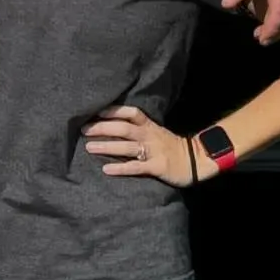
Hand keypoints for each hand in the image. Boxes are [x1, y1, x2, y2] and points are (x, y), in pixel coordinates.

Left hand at [84, 106, 218, 188]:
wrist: (196, 160)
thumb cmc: (170, 146)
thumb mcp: (155, 132)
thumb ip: (138, 129)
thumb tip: (112, 126)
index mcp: (149, 125)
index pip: (131, 113)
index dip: (114, 110)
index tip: (96, 110)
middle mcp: (149, 136)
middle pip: (123, 128)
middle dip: (103, 128)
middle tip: (84, 129)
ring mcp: (154, 151)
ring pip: (127, 147)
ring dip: (107, 146)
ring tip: (89, 147)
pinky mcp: (157, 167)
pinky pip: (136, 167)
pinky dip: (121, 168)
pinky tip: (106, 169)